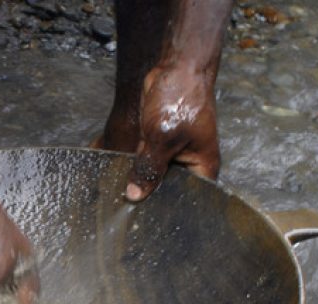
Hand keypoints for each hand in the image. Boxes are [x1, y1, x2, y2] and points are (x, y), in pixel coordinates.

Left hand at [96, 65, 220, 201]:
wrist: (175, 69)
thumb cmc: (180, 99)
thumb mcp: (161, 138)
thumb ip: (148, 168)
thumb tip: (135, 196)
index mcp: (203, 167)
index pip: (189, 200)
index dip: (169, 210)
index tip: (146, 220)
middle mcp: (189, 165)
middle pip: (168, 191)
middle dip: (149, 197)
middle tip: (126, 212)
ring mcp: (173, 155)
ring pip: (153, 177)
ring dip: (137, 182)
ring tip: (116, 199)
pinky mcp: (157, 146)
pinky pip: (144, 163)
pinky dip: (132, 168)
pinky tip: (114, 178)